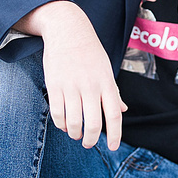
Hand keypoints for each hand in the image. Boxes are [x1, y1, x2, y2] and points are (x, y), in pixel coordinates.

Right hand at [14, 1, 126, 149]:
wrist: (68, 29)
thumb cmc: (89, 51)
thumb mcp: (106, 69)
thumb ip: (113, 91)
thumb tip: (122, 110)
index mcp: (106, 83)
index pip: (115, 115)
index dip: (115, 135)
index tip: (113, 147)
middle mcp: (90, 86)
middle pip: (94, 123)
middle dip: (91, 139)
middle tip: (88, 143)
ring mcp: (72, 86)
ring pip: (74, 122)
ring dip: (74, 133)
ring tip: (75, 134)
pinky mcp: (55, 85)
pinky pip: (57, 112)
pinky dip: (60, 123)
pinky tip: (63, 123)